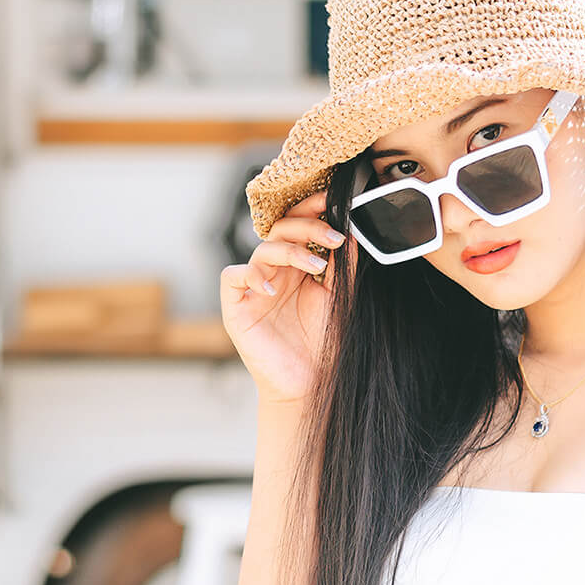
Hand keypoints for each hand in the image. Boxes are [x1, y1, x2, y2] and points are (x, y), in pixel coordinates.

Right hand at [219, 190, 354, 403]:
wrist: (310, 383)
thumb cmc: (322, 343)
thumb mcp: (338, 297)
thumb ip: (343, 265)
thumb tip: (351, 230)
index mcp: (297, 267)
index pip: (298, 227)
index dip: (312, 210)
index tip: (334, 201)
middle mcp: (274, 272)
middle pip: (280, 230)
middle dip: (307, 226)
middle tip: (332, 235)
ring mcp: (254, 288)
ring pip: (262, 249)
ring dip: (290, 251)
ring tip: (316, 266)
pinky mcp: (236, 307)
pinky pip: (232, 276)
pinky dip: (251, 276)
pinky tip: (272, 289)